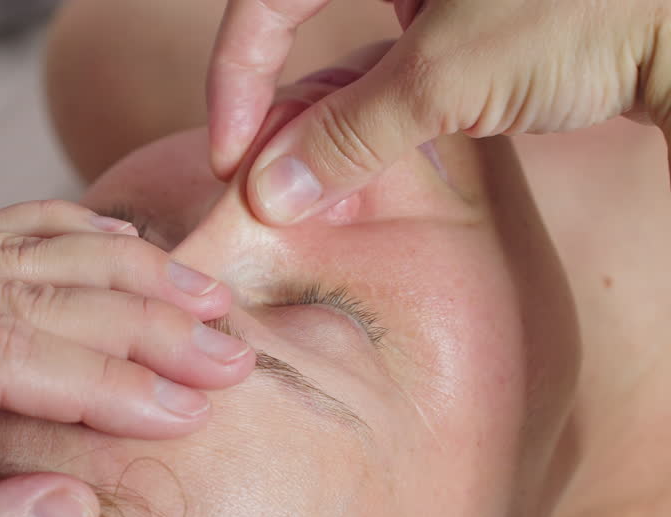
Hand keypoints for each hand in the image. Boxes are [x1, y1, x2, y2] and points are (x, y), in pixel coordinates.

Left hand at [0, 200, 253, 516]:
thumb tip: (73, 502)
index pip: (5, 353)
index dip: (109, 383)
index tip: (191, 411)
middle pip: (29, 291)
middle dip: (143, 327)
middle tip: (229, 357)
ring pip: (28, 249)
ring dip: (130, 277)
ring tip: (213, 307)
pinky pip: (3, 231)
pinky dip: (79, 239)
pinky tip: (142, 252)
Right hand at [209, 0, 670, 224]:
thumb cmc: (592, 13)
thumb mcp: (449, 76)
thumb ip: (348, 133)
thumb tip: (269, 191)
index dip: (236, 76)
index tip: (233, 156)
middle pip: (299, 16)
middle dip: (275, 96)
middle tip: (260, 165)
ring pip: (353, 42)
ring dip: (328, 110)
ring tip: (319, 171)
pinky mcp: (485, 16)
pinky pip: (403, 58)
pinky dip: (381, 107)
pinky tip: (382, 146)